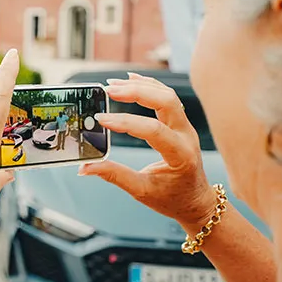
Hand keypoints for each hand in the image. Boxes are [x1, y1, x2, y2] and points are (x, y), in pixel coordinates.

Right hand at [79, 73, 217, 227]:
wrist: (195, 202)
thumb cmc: (172, 199)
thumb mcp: (142, 191)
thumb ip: (114, 176)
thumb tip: (86, 168)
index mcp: (180, 155)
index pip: (154, 130)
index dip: (126, 122)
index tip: (101, 120)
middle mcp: (187, 136)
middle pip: (166, 101)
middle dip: (137, 92)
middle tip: (109, 90)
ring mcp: (186, 127)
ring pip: (168, 95)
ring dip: (141, 85)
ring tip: (114, 85)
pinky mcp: (180, 123)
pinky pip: (168, 98)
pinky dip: (149, 86)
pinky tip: (131, 80)